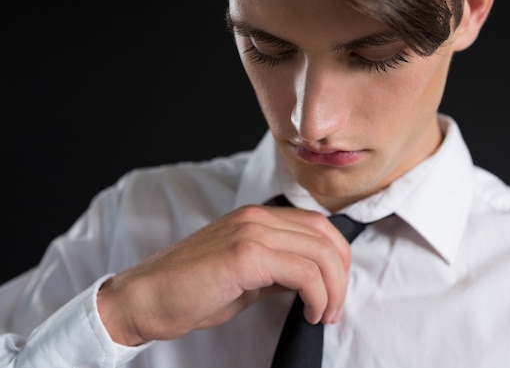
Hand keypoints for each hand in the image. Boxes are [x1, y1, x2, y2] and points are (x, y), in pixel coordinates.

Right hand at [96, 204, 350, 345]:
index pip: (317, 225)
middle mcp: (256, 217)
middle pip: (325, 235)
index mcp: (256, 218)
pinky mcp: (244, 255)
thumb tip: (310, 279)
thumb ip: (277, 270)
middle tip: (335, 307)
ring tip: (324, 314)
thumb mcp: (245, 276)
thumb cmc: (189, 291)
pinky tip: (309, 313)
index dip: (337, 257)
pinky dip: (317, 294)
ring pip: (320, 252)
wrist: (144, 300)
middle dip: (341, 274)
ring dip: (333, 288)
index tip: (335, 289)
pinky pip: (302, 271)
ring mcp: (250, 232)